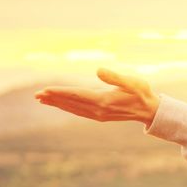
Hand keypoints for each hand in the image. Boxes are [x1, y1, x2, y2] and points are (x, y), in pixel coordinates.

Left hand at [34, 67, 159, 127]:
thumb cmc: (142, 93)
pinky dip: (67, 107)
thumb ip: (115, 77)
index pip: (77, 95)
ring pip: (73, 108)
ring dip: (57, 104)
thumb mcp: (133, 81)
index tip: (45, 90)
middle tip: (36, 95)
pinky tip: (60, 104)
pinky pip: (78, 111)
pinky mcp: (99, 116)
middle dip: (53, 98)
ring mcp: (98, 115)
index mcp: (104, 101)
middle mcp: (98, 110)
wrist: (149, 110)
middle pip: (71, 103)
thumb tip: (97, 70)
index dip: (60, 92)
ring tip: (42, 100)